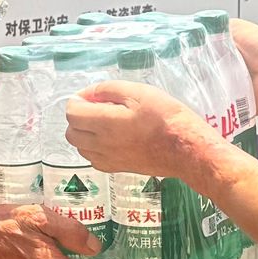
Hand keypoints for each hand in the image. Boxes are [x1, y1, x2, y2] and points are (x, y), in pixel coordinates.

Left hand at [67, 81, 203, 179]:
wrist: (186, 149)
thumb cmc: (166, 117)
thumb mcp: (138, 92)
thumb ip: (108, 90)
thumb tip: (88, 94)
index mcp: (104, 123)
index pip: (72, 113)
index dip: (78, 100)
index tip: (91, 96)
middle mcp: (101, 144)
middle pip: (71, 132)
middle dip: (79, 117)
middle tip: (98, 108)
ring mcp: (108, 159)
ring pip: (80, 147)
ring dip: (85, 134)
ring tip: (106, 123)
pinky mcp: (117, 169)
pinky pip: (93, 159)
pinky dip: (94, 148)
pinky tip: (111, 139)